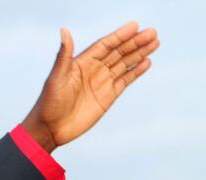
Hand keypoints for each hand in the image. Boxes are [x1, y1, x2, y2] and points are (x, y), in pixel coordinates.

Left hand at [22, 22, 159, 151]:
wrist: (51, 128)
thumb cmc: (49, 102)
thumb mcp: (57, 77)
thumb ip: (64, 55)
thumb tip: (64, 30)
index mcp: (81, 63)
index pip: (105, 45)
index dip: (119, 36)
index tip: (135, 26)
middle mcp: (93, 70)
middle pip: (118, 52)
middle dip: (135, 42)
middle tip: (152, 33)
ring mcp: (101, 83)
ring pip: (124, 64)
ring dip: (139, 53)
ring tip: (155, 43)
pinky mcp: (107, 97)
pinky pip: (124, 81)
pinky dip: (135, 72)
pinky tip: (147, 62)